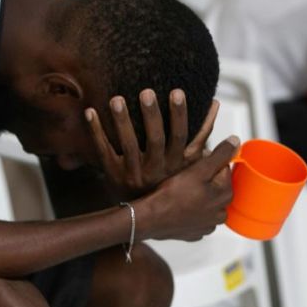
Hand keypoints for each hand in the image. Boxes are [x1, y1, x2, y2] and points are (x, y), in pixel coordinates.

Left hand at [86, 89, 219, 198]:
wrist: (145, 215)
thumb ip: (202, 136)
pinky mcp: (114, 174)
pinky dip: (96, 131)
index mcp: (177, 164)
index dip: (180, 115)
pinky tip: (90, 111)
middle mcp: (157, 169)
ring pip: (128, 144)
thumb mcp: (190, 165)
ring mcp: (135, 173)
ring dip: (122, 120)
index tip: (177, 91)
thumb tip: (215, 104)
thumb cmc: (169, 181)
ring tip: (116, 99)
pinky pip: (104, 151)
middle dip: (151, 114)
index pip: (181, 136)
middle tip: (147, 92)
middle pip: (155, 139)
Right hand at [136, 136, 237, 241]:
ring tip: (180, 192)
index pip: (224, 168)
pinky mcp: (195, 232)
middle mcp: (221, 212)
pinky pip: (196, 216)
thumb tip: (235, 142)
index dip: (208, 162)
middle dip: (204, 179)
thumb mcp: (198, 169)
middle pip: (216, 186)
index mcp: (225, 194)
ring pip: (206, 201)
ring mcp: (208, 225)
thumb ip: (220, 155)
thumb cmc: (173, 194)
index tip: (193, 165)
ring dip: (198, 195)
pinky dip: (190, 210)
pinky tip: (178, 206)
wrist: (151, 219)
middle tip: (184, 178)